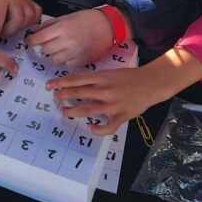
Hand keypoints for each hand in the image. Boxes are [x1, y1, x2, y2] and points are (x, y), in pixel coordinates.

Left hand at [0, 0, 40, 43]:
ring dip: (17, 28)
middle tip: (1, 33)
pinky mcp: (33, 4)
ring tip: (9, 26)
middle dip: (8, 32)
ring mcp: (27, 1)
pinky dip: (30, 23)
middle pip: (17, 21)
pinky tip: (21, 23)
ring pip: (27, 21)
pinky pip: (36, 17)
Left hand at [26, 9, 113, 66]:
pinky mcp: (82, 61)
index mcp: (62, 28)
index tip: (30, 41)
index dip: (32, 40)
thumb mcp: (67, 17)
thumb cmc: (88, 19)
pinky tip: (69, 53)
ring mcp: (75, 53)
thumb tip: (37, 32)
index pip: (39, 38)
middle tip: (46, 44)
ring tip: (59, 49)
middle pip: (45, 50)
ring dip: (54, 55)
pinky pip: (66, 65)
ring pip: (54, 60)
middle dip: (43, 47)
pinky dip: (65, 60)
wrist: (108, 26)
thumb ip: (51, 25)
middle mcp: (67, 41)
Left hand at [48, 67, 162, 135]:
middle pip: (80, 93)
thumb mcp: (110, 73)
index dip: (62, 82)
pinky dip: (98, 129)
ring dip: (74, 111)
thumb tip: (76, 84)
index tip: (50, 85)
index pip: (77, 79)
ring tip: (64, 111)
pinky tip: (90, 128)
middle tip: (55, 98)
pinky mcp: (122, 115)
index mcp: (103, 77)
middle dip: (64, 95)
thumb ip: (96, 79)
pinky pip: (108, 126)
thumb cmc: (129, 77)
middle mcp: (106, 90)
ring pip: (89, 109)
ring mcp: (113, 104)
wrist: (151, 83)